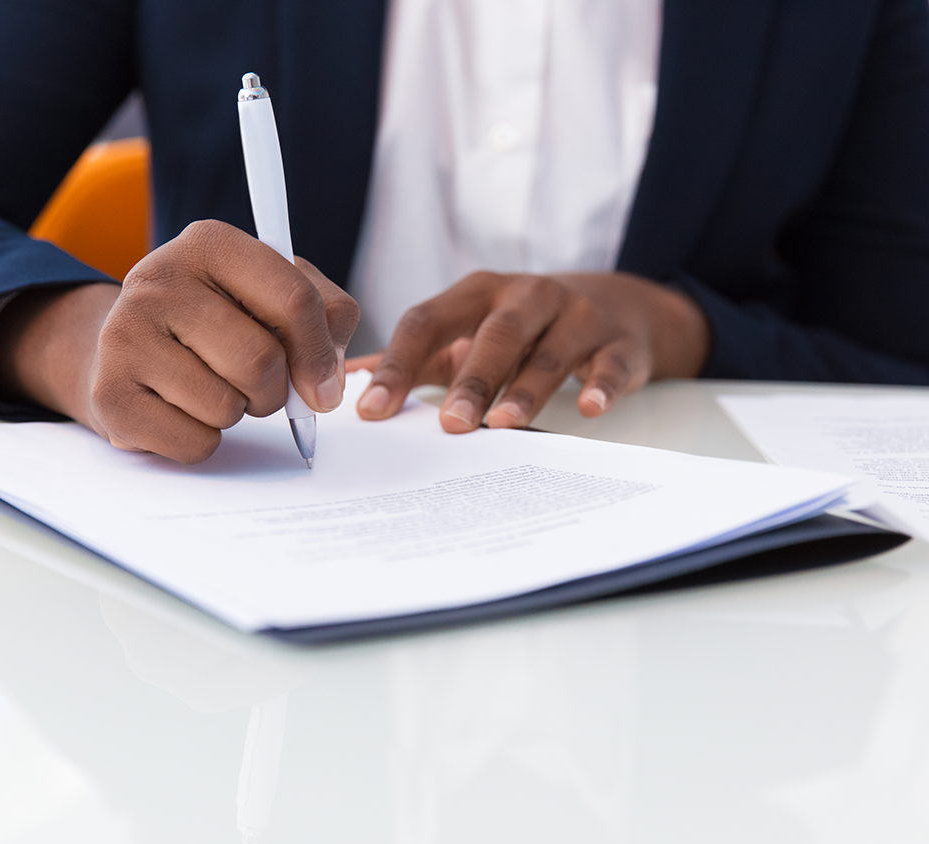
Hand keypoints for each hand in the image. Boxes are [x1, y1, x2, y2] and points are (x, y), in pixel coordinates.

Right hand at [0, 220, 358, 462]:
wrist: (130, 346)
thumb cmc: (216, 320)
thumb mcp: (276, 296)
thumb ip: (327, 319)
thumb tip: (326, 382)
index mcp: (210, 243)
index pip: (294, 300)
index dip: (320, 353)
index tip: (322, 387)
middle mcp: (159, 279)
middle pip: (260, 361)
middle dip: (274, 391)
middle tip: (255, 384)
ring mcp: (125, 334)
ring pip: (226, 407)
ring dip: (235, 413)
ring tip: (212, 388)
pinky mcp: (110, 393)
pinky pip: (194, 443)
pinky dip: (202, 440)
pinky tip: (183, 410)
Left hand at [349, 270, 708, 430]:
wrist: (618, 305)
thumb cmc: (523, 327)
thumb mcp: (467, 329)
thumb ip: (416, 357)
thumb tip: (348, 381)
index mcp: (477, 293)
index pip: (427, 321)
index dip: (398, 364)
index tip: (372, 411)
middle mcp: (527, 297)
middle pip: (496, 335)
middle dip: (472, 380)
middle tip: (450, 425)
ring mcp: (578, 316)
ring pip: (551, 352)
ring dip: (527, 388)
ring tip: (506, 425)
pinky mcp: (620, 343)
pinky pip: (612, 364)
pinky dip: (602, 385)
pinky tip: (588, 409)